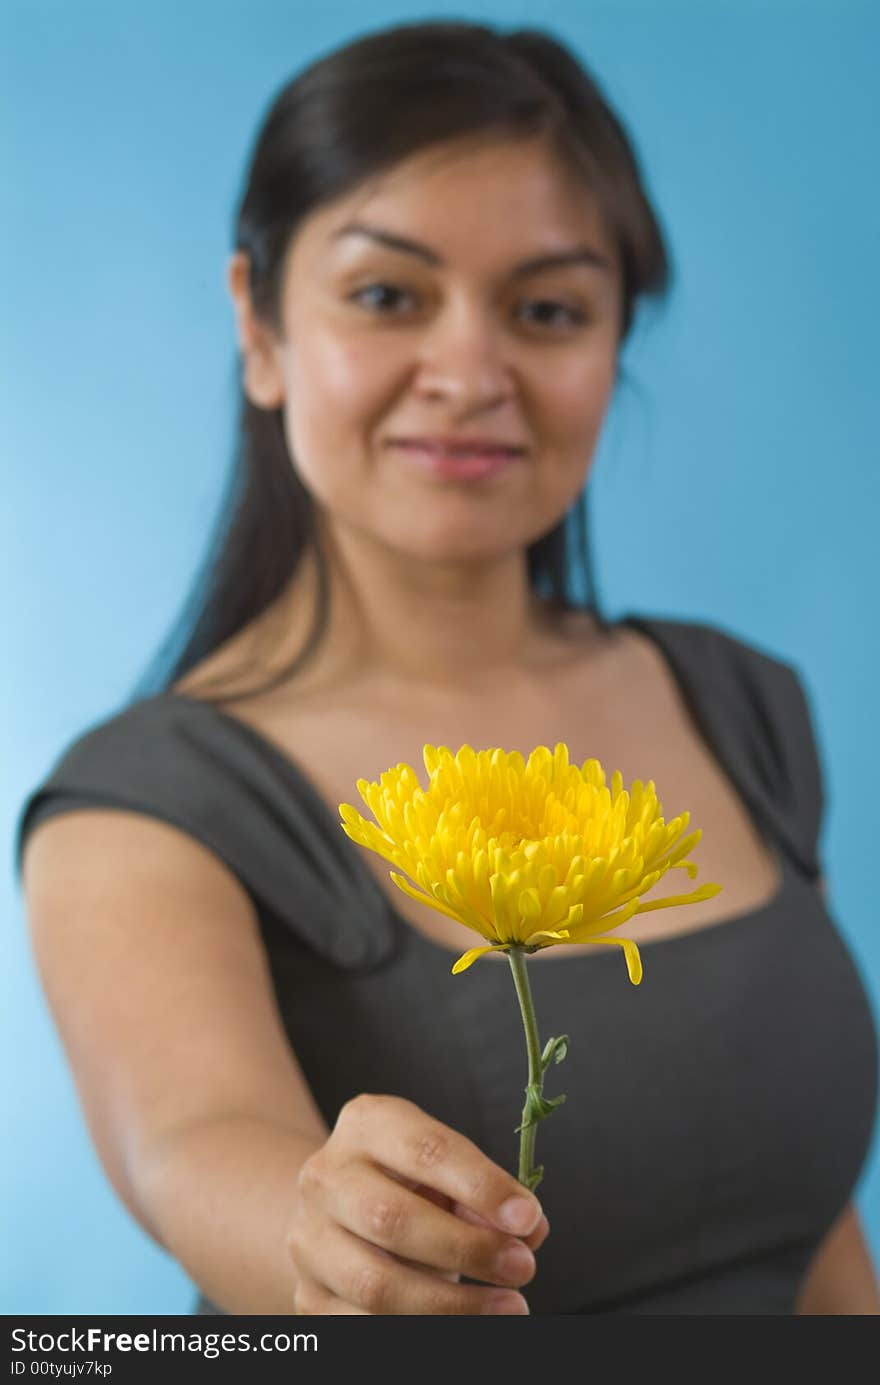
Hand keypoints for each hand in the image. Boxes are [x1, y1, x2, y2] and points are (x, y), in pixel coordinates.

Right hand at [286, 1093, 548, 1313]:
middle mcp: (326, 1176)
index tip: (528, 1218)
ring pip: (376, 1284)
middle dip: (468, 1249)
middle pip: (392, 1219)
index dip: (481, 1186)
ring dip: (452, 1306)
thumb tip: (528, 1230)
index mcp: (366, 1123)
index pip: (426, 1152)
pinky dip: (422, 1330)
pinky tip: (462, 1324)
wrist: (335, 1210)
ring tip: (508, 1306)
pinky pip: (363, 1325)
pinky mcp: (308, 1295)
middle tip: (523, 1267)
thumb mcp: (443, 1169)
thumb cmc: (408, 1182)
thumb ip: (484, 1193)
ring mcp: (309, 1238)